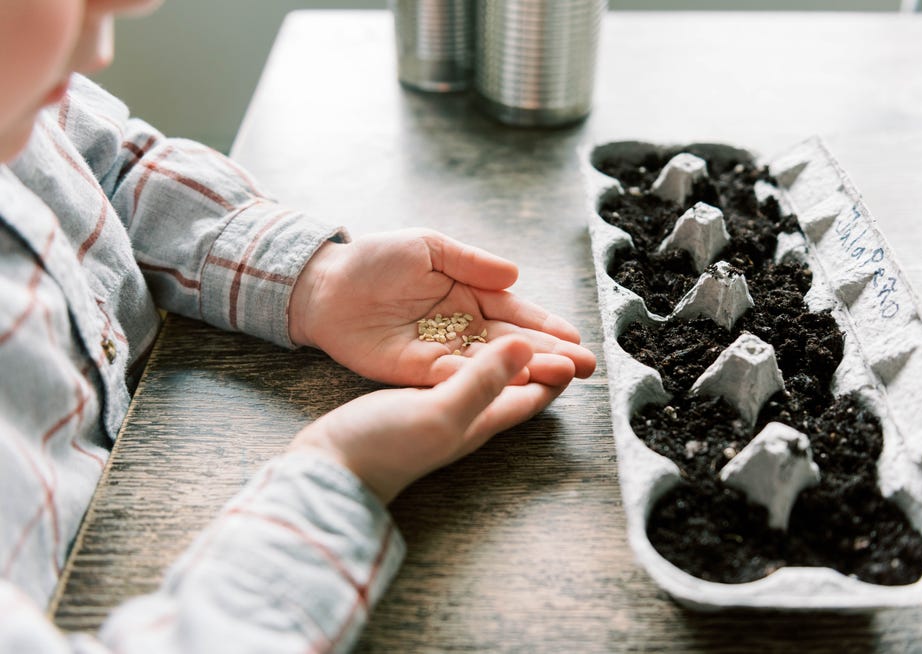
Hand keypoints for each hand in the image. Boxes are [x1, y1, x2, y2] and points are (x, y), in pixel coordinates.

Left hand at [288, 229, 595, 386]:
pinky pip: (457, 376)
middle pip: (513, 344)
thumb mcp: (429, 247)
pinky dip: (484, 379)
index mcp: (470, 295)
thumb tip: (515, 275)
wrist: (326, 285)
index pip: (516, 313)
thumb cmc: (375, 259)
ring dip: (526, 370)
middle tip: (586, 366)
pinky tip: (513, 381)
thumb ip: (471, 262)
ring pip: (491, 365)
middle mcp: (463, 327)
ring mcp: (443, 352)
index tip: (576, 338)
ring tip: (561, 376)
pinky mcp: (418, 371)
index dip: (546, 326)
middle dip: (550, 354)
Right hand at [289, 335, 558, 503]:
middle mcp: (467, 417)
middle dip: (542, 362)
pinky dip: (472, 354)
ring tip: (522, 327)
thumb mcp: (440, 410)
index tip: (581, 347)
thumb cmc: (383, 446)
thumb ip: (484, 381)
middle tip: (565, 335)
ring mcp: (441, 411)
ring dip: (509, 356)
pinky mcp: (416, 404)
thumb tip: (528, 347)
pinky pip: (457, 373)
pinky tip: (465, 340)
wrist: (328, 468)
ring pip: (488, 379)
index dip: (558, 372)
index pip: (533, 396)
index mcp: (481, 421)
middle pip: (516, 387)